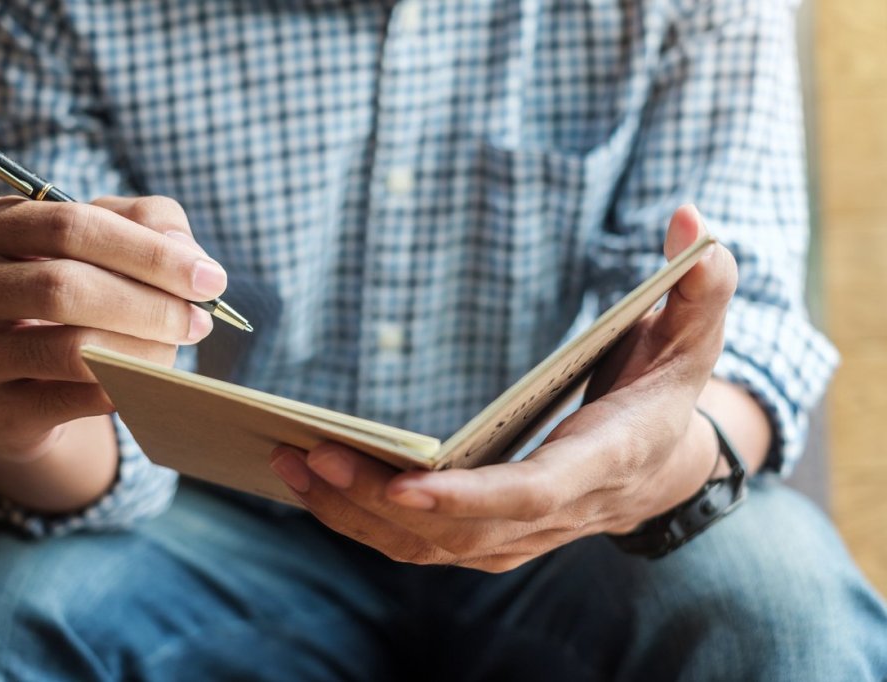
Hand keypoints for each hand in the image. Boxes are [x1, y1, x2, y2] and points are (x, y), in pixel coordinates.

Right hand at [0, 195, 225, 462]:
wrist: (19, 381)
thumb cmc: (70, 294)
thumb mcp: (104, 243)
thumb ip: (151, 226)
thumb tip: (191, 258)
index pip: (72, 225)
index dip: (149, 253)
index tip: (209, 279)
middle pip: (66, 286)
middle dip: (150, 305)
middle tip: (199, 321)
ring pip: (70, 349)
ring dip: (143, 351)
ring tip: (176, 350)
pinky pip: (72, 400)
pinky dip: (122, 389)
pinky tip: (145, 382)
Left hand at [269, 205, 737, 571]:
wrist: (662, 471)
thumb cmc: (666, 393)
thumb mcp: (692, 336)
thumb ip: (700, 285)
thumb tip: (692, 218)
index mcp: (599, 464)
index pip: (532, 494)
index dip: (472, 499)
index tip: (408, 488)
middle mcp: (553, 516)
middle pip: (459, 530)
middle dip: (380, 501)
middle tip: (309, 455)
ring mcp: (516, 536)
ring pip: (428, 548)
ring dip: (356, 515)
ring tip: (291, 464)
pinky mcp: (487, 538)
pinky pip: (418, 544)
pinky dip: (363, 521)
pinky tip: (313, 483)